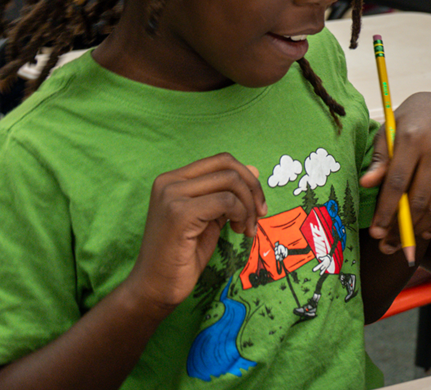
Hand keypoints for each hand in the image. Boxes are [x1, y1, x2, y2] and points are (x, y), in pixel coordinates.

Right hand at [123, 154, 266, 311]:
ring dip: (248, 206)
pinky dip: (240, 214)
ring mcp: (171, 195)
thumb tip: (254, 170)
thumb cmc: (182, 255)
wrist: (154, 287)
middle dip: (253, 190)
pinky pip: (226, 201)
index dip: (247, 179)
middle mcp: (169, 182)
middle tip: (258, 215)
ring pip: (230, 182)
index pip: (221, 160)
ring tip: (245, 228)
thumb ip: (227, 194)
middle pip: (229, 167)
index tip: (256, 204)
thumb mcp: (210, 218)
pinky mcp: (179, 213)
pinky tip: (236, 231)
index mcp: (173, 179)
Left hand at [363, 92, 430, 251]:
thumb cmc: (408, 123)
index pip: (398, 183)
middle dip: (401, 228)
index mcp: (413, 139)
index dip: (386, 211)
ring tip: (403, 242)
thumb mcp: (388, 133)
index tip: (376, 232)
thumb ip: (380, 160)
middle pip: (419, 199)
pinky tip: (427, 232)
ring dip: (419, 229)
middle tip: (387, 245)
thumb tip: (366, 185)